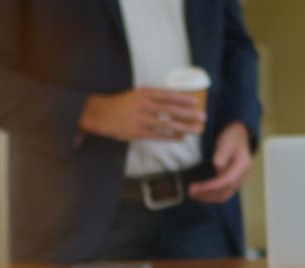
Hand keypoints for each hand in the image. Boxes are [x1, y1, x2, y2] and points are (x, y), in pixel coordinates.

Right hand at [79, 87, 204, 141]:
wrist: (101, 114)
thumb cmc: (122, 104)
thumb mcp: (138, 95)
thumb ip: (154, 97)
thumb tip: (175, 101)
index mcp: (145, 93)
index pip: (168, 95)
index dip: (183, 98)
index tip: (196, 101)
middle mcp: (144, 106)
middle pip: (172, 110)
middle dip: (189, 114)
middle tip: (202, 117)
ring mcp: (141, 120)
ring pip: (167, 124)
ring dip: (184, 128)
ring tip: (196, 130)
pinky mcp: (138, 132)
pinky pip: (158, 135)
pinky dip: (171, 137)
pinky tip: (181, 138)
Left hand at [188, 122, 251, 203]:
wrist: (238, 137)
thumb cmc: (231, 138)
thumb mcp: (226, 142)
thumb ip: (222, 155)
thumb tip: (217, 167)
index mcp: (242, 167)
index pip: (226, 181)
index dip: (210, 186)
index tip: (195, 187)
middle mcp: (241, 177)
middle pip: (224, 193)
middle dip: (206, 194)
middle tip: (190, 191)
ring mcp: (237, 182)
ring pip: (222, 196)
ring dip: (207, 197)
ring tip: (192, 193)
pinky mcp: (231, 183)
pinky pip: (221, 193)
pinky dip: (209, 195)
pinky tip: (199, 192)